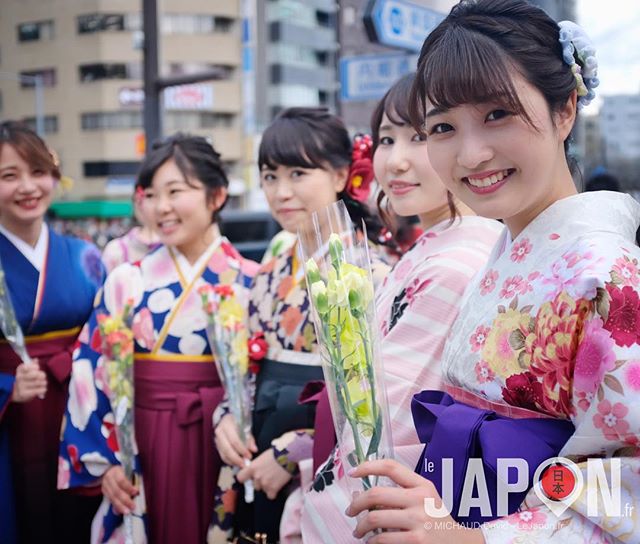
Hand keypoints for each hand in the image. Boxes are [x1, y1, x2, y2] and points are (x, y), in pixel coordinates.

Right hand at [12, 359, 46, 401]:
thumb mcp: (28, 370)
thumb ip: (33, 364)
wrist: (18, 392)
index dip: (35, 367)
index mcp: (20, 370)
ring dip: (44, 383)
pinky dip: (43, 389)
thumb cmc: (27, 378)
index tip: (37, 368)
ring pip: (38, 382)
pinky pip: (38, 390)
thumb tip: (36, 359)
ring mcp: (21, 386)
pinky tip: (43, 389)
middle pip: (35, 374)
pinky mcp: (24, 394)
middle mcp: (19, 377)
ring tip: (43, 383)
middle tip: (43, 377)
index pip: (27, 366)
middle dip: (42, 375)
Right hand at [101, 465, 138, 514]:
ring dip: (120, 506)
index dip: (129, 487)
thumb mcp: (128, 470)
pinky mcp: (104, 492)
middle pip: (116, 491)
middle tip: (132, 506)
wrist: (109, 469)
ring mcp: (105, 486)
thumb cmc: (123, 469)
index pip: (121, 481)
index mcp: (116, 471)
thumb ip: (132, 479)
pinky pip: (110, 500)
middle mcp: (108, 479)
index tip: (136, 492)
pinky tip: (119, 512)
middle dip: (125, 500)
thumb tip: (138, 491)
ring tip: (127, 512)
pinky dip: (115, 507)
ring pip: (112, 498)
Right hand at [214, 413, 256, 467]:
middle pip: (227, 449)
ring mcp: (217, 439)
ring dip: (233, 462)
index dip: (242, 450)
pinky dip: (229, 461)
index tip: (249, 456)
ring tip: (241, 465)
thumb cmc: (238, 422)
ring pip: (224, 454)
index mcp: (227, 425)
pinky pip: (222, 456)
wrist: (227, 418)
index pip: (235, 440)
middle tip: (245, 464)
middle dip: (237, 459)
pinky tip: (236, 463)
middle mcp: (220, 432)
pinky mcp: (217, 445)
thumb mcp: (245, 427)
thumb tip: (254, 450)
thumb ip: (250, 439)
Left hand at [237, 449, 292, 499]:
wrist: (289, 456)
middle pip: (254, 485)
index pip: (240, 477)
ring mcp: (265, 484)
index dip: (244, 478)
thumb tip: (252, 471)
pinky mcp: (273, 489)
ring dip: (268, 486)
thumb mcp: (262, 457)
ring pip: (263, 490)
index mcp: (252, 467)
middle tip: (268, 475)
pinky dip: (274, 492)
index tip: (248, 477)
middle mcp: (257, 477)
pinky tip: (278, 484)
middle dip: (260, 482)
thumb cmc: (276, 453)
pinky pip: (271, 496)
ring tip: (275, 478)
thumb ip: (255, 465)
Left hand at [346, 460, 484, 543]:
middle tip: (350, 511)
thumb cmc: (436, 520)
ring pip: (375, 518)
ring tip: (358, 531)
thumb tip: (361, 494)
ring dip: (360, 527)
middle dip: (356, 504)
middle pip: (376, 494)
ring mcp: (418, 521)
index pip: (390, 467)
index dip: (367, 467)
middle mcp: (420, 499)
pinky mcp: (416, 541)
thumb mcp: (425, 498)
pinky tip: (372, 542)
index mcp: (422, 485)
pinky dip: (372, 541)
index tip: (353, 472)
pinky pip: (383, 539)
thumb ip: (400, 492)